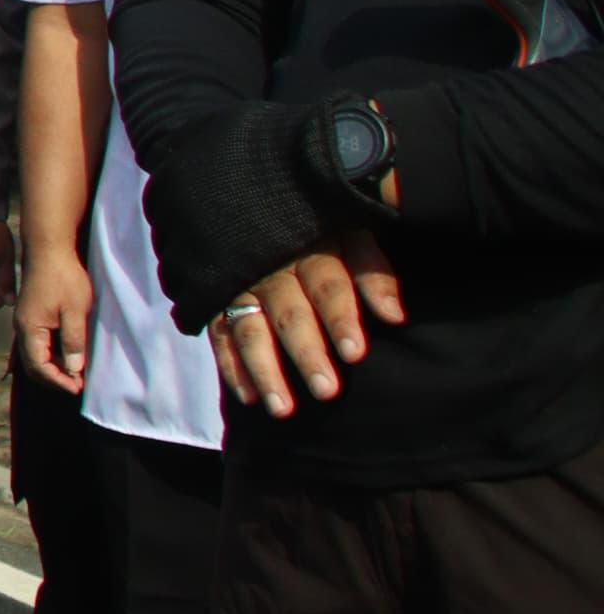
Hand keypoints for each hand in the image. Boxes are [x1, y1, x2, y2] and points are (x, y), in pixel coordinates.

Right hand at [14, 245, 95, 395]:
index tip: (79, 388)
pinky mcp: (30, 315)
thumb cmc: (64, 277)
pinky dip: (50, 356)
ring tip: (74, 373)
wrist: (48, 249)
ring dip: (52, 368)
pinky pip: (36, 344)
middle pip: (32, 366)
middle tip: (77, 386)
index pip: (39, 367)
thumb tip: (74, 369)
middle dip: (53, 380)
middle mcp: (22, 328)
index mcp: (30, 329)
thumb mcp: (75, 310)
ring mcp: (24, 321)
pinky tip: (66, 354)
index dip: (58, 382)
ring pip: (33, 355)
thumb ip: (73, 341)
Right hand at [212, 231, 403, 421]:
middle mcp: (272, 270)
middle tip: (327, 391)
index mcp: (311, 249)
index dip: (341, 319)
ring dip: (266, 370)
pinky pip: (220, 336)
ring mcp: (241, 287)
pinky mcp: (217, 301)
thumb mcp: (351, 232)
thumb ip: (374, 269)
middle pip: (290, 315)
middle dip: (307, 354)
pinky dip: (231, 367)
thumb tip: (396, 315)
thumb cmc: (320, 229)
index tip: (355, 354)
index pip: (328, 287)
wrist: (252, 204)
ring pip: (251, 331)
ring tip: (283, 409)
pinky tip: (249, 398)